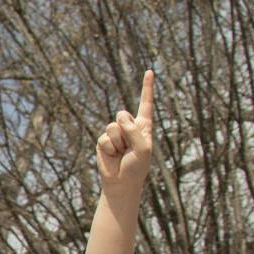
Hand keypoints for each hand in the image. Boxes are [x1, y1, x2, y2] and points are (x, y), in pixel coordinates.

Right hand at [95, 69, 154, 201]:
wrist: (122, 183)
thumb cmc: (137, 167)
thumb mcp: (143, 148)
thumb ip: (134, 130)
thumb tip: (119, 116)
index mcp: (144, 126)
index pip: (145, 104)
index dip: (147, 87)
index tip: (150, 71)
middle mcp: (129, 127)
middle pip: (123, 114)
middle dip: (126, 130)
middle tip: (129, 148)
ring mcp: (115, 133)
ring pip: (113, 126)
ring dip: (118, 142)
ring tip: (122, 153)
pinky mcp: (103, 141)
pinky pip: (105, 137)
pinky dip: (110, 148)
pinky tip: (113, 156)